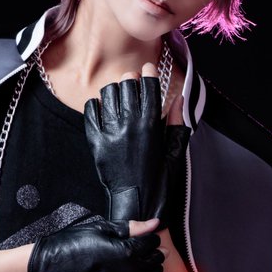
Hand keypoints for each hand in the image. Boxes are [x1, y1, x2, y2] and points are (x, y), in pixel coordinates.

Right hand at [27, 217, 164, 271]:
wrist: (56, 268)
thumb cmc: (76, 243)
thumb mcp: (103, 228)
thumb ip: (132, 227)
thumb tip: (154, 223)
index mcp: (126, 250)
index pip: (152, 242)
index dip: (150, 236)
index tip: (144, 233)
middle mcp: (130, 270)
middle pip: (156, 260)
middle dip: (154, 251)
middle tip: (144, 244)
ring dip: (150, 265)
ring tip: (140, 256)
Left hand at [84, 64, 188, 226]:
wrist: (135, 203)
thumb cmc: (158, 180)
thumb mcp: (174, 151)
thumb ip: (177, 122)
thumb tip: (179, 97)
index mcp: (151, 126)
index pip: (150, 87)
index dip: (150, 73)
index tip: (149, 68)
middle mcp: (130, 126)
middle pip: (128, 85)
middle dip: (132, 79)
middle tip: (133, 81)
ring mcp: (110, 132)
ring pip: (109, 93)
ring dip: (116, 90)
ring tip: (120, 96)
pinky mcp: (95, 141)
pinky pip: (92, 109)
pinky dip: (97, 104)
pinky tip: (105, 108)